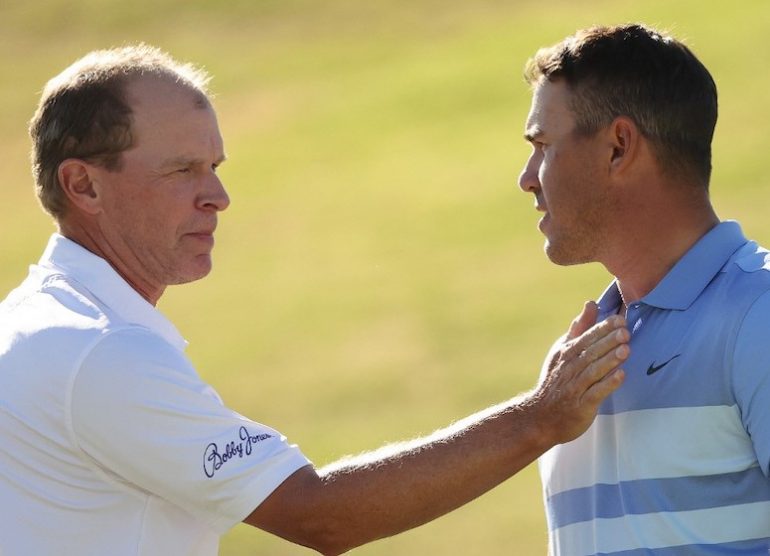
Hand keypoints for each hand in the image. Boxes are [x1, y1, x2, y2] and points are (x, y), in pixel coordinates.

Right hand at [530, 301, 628, 445]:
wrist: (540, 415)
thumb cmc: (556, 379)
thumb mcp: (563, 350)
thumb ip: (580, 327)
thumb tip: (591, 303)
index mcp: (566, 353)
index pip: (586, 338)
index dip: (603, 328)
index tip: (619, 319)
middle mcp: (570, 368)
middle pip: (590, 352)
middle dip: (608, 342)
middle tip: (625, 332)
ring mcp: (575, 387)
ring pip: (593, 371)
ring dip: (609, 360)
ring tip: (626, 350)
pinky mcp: (581, 406)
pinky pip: (595, 393)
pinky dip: (608, 384)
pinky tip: (621, 376)